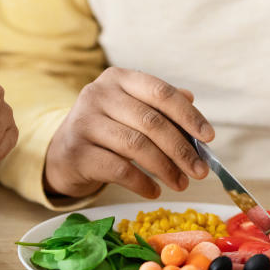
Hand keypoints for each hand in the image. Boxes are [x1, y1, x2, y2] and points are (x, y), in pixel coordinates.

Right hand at [44, 67, 213, 198]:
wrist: (61, 154)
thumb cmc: (104, 131)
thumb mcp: (129, 111)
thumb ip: (158, 105)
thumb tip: (192, 100)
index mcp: (117, 79)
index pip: (160, 92)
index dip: (188, 115)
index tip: (209, 138)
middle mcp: (98, 95)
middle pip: (151, 122)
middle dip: (181, 149)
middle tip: (199, 171)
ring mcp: (84, 122)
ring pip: (136, 146)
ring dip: (165, 168)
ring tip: (181, 183)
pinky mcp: (77, 152)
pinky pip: (119, 169)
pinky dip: (142, 183)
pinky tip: (154, 191)